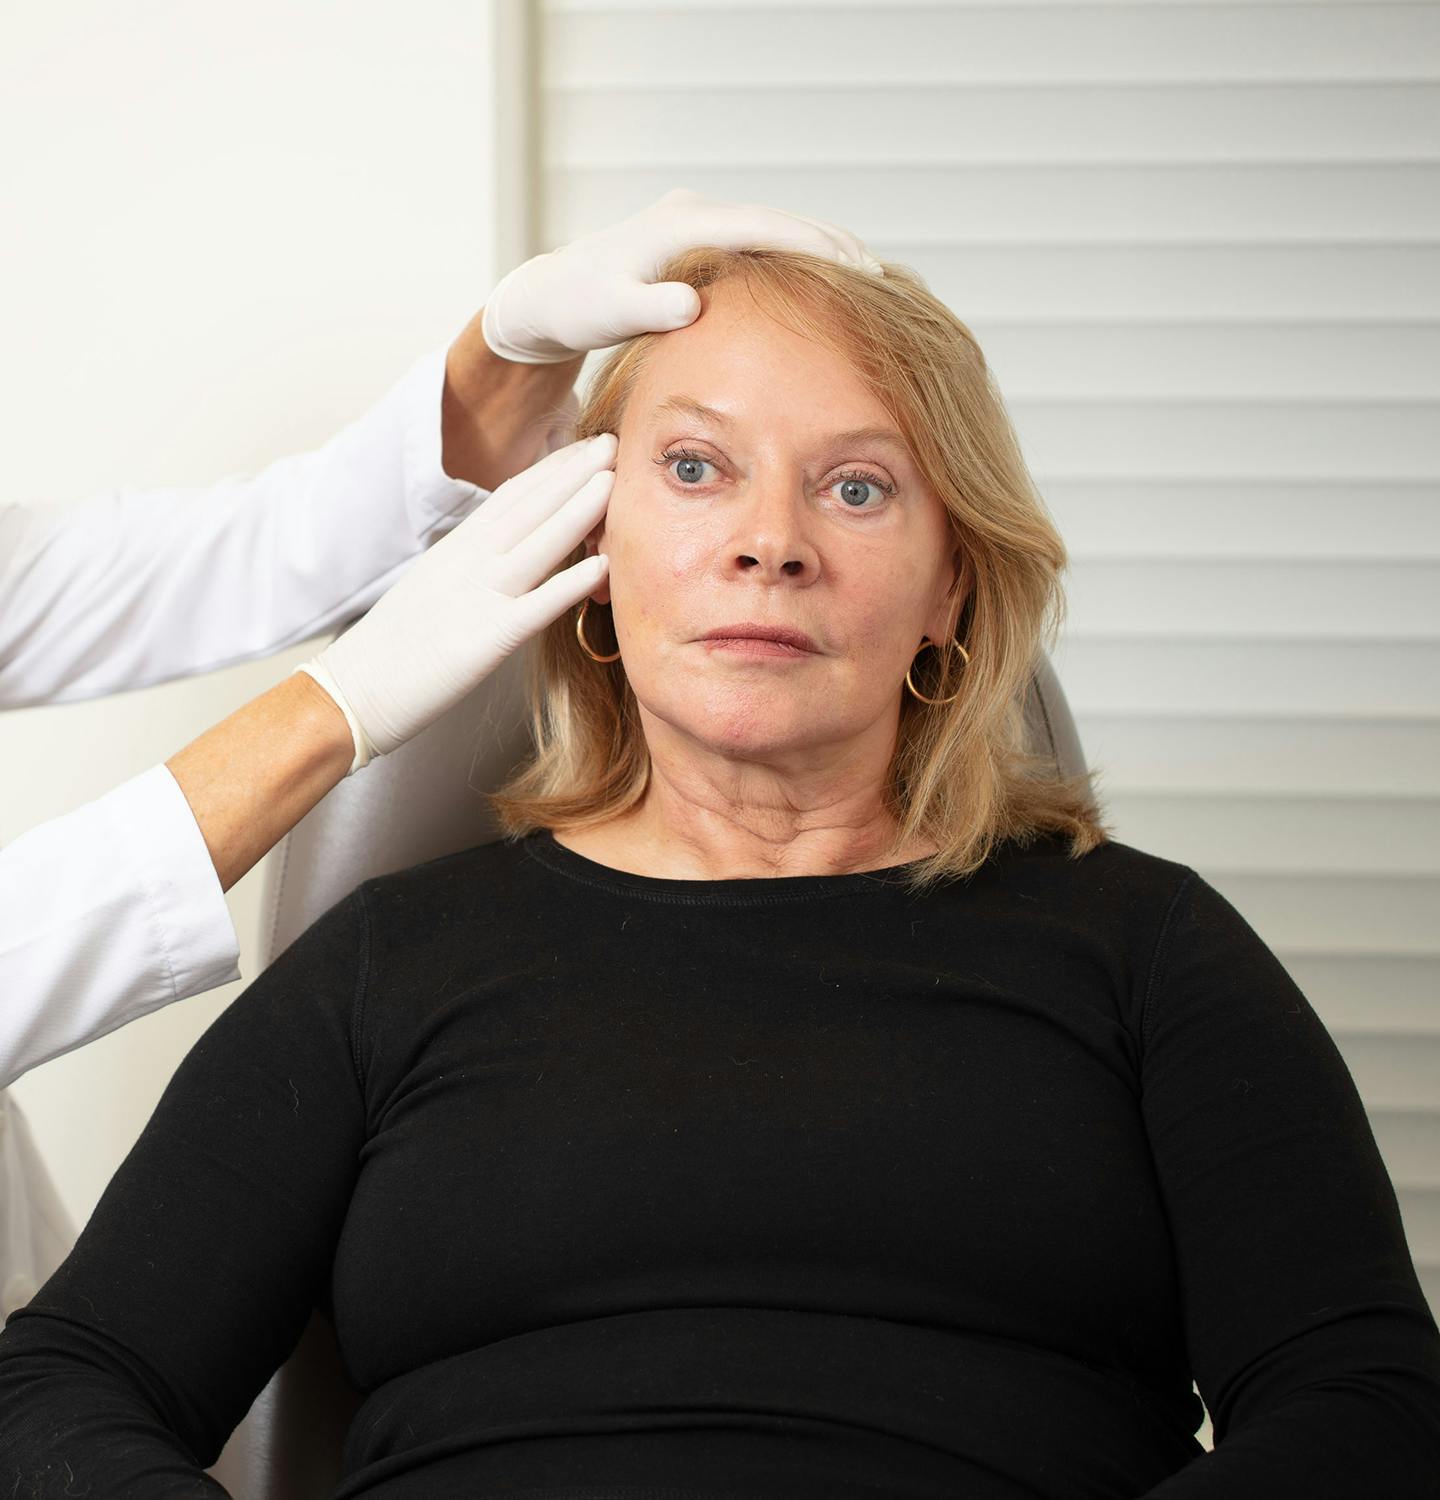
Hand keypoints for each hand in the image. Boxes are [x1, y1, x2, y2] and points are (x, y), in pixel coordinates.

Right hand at [297, 435, 614, 771]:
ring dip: (580, 509)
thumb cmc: (393, 648)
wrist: (354, 690)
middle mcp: (469, 562)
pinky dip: (571, 583)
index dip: (551, 469)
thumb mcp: (433, 585)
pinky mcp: (487, 639)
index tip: (582, 449)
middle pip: (529, 506)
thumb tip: (502, 553)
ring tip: (616, 482)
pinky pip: (537, 606)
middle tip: (611, 443)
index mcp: (456, 548)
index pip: (511, 496)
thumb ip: (469, 564)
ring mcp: (479, 596)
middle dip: (574, 472)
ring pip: (538, 543)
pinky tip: (604, 566)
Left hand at [481, 186, 883, 363]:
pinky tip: (822, 284)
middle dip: (834, 246)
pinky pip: (760, 242)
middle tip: (882, 279)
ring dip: (821, 250)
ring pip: (776, 228)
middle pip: (782, 220)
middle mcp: (695, 211)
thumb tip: (690, 304)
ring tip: (868, 281)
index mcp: (684, 224)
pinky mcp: (699, 239)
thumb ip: (648, 309)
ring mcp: (698, 222)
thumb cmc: (579, 307)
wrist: (552, 296)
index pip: (766, 227)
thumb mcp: (608, 313)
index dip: (817, 248)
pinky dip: (796, 256)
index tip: (859, 271)